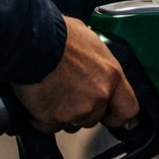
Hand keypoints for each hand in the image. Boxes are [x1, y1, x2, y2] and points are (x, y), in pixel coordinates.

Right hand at [12, 16, 139, 133]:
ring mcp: (76, 110)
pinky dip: (41, 117)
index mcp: (111, 75)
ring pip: (72, 123)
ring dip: (62, 114)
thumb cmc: (56, 34)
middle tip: (66, 92)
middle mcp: (98, 96)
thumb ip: (96, 61)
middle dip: (81, 110)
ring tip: (50, 91)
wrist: (31, 41)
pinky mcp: (54, 118)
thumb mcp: (87, 39)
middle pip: (94, 117)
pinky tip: (37, 97)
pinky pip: (49, 125)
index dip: (118, 115)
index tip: (110, 116)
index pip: (128, 108)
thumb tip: (91, 61)